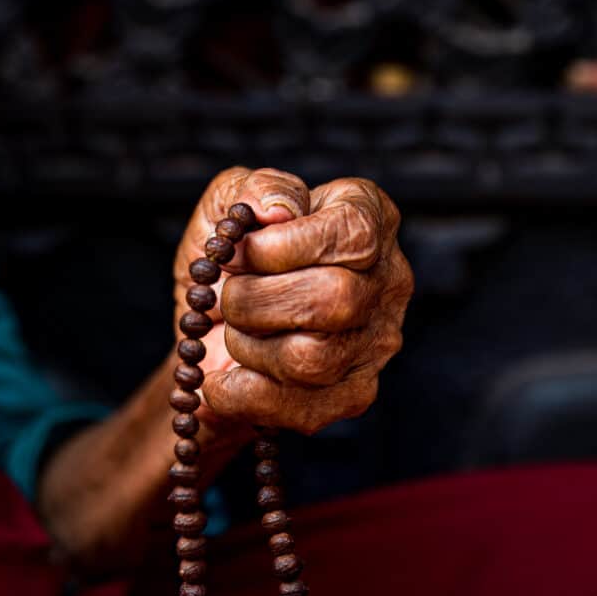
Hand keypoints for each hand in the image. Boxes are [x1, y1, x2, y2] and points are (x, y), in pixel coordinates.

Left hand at [174, 168, 412, 433]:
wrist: (209, 323)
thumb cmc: (229, 256)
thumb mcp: (227, 204)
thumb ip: (254, 188)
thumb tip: (280, 209)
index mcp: (368, 217)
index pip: (352, 234)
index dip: (285, 247)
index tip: (243, 251)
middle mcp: (387, 279)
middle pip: (336, 300)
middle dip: (256, 300)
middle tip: (229, 296)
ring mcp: (377, 341)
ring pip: (315, 359)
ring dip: (249, 345)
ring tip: (235, 331)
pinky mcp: (355, 392)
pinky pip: (303, 407)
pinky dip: (245, 395)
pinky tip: (223, 379)